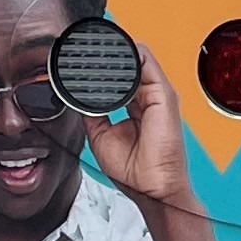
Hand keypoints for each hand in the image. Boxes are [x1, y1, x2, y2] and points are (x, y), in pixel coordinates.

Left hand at [79, 41, 193, 210]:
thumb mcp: (100, 135)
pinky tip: (111, 60)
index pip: (119, 77)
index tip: (80, 64)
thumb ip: (92, 112)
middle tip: (82, 54)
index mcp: (135, 107)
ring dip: (115, 54)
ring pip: (135, 58)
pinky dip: (128, 55)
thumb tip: (78, 96)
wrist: (152, 187)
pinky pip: (145, 61)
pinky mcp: (163, 93)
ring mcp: (156, 94)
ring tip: (93, 53)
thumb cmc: (134, 170)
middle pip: (128, 65)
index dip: (101, 70)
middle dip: (107, 58)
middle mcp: (147, 97)